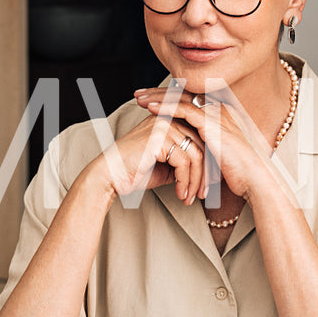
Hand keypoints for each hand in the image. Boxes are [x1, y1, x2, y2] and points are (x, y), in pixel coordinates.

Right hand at [84, 95, 207, 203]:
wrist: (110, 176)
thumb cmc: (135, 171)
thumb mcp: (167, 165)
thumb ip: (186, 162)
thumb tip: (208, 172)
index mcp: (172, 120)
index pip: (201, 140)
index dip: (207, 164)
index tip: (208, 186)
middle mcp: (170, 118)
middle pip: (201, 146)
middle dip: (204, 174)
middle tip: (204, 194)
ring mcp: (165, 125)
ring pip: (195, 155)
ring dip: (195, 181)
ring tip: (190, 198)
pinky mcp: (159, 137)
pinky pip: (184, 162)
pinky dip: (185, 181)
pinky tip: (180, 194)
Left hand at [138, 89, 278, 203]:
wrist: (254, 178)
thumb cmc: (238, 172)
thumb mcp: (217, 155)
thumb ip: (204, 146)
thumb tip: (189, 151)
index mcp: (221, 114)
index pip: (190, 99)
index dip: (169, 97)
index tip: (150, 99)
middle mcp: (219, 109)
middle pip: (183, 94)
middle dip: (159, 93)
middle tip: (139, 94)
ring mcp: (216, 113)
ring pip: (181, 99)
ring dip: (158, 97)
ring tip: (139, 98)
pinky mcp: (212, 122)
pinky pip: (184, 110)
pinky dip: (166, 107)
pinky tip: (150, 108)